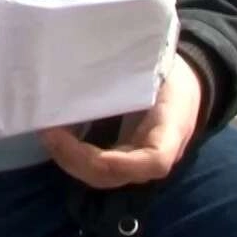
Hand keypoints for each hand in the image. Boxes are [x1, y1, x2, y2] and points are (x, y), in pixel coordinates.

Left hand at [38, 54, 203, 189]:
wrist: (189, 87)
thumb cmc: (171, 74)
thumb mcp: (161, 68)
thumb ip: (134, 71)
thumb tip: (90, 60)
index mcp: (172, 130)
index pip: (155, 161)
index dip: (124, 164)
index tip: (93, 154)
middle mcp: (156, 154)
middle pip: (116, 175)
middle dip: (78, 160)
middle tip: (49, 132)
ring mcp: (138, 161)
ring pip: (102, 176)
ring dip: (69, 160)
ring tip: (47, 134)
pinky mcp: (124, 158)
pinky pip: (98, 166)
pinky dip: (73, 156)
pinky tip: (55, 137)